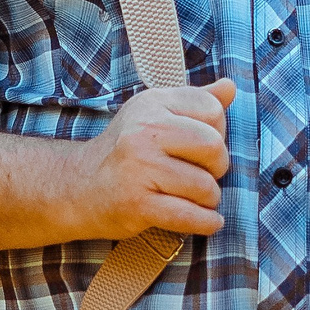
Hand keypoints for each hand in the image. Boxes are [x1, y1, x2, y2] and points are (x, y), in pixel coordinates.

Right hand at [72, 78, 235, 240]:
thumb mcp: (155, 114)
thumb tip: (231, 87)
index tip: (201, 146)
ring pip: (205, 186)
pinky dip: (206, 223)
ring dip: (209, 199)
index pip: (213, 110)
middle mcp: (143, 131)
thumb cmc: (126, 150)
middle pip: (213, 147)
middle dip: (218, 167)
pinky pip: (189, 215)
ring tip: (194, 197)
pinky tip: (209, 221)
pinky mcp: (136, 203)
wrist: (79, 186)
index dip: (218, 131)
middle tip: (203, 174)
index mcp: (152, 103)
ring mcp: (138, 168)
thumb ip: (195, 100)